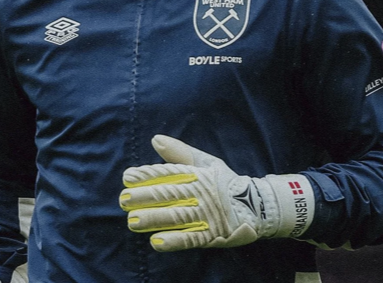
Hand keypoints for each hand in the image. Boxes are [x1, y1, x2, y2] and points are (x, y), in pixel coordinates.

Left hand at [119, 135, 314, 250]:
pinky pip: (191, 238)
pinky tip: (156, 242)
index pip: (169, 174)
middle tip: (124, 199)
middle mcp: (200, 194)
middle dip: (145, 197)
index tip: (128, 177)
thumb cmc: (224, 182)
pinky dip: (174, 241)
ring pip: (176, 217)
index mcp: (197, 175)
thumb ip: (179, 153)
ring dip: (154, 220)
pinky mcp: (213, 235)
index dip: (148, 175)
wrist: (258, 206)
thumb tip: (155, 139)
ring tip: (132, 221)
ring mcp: (207, 215)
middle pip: (169, 195)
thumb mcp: (206, 163)